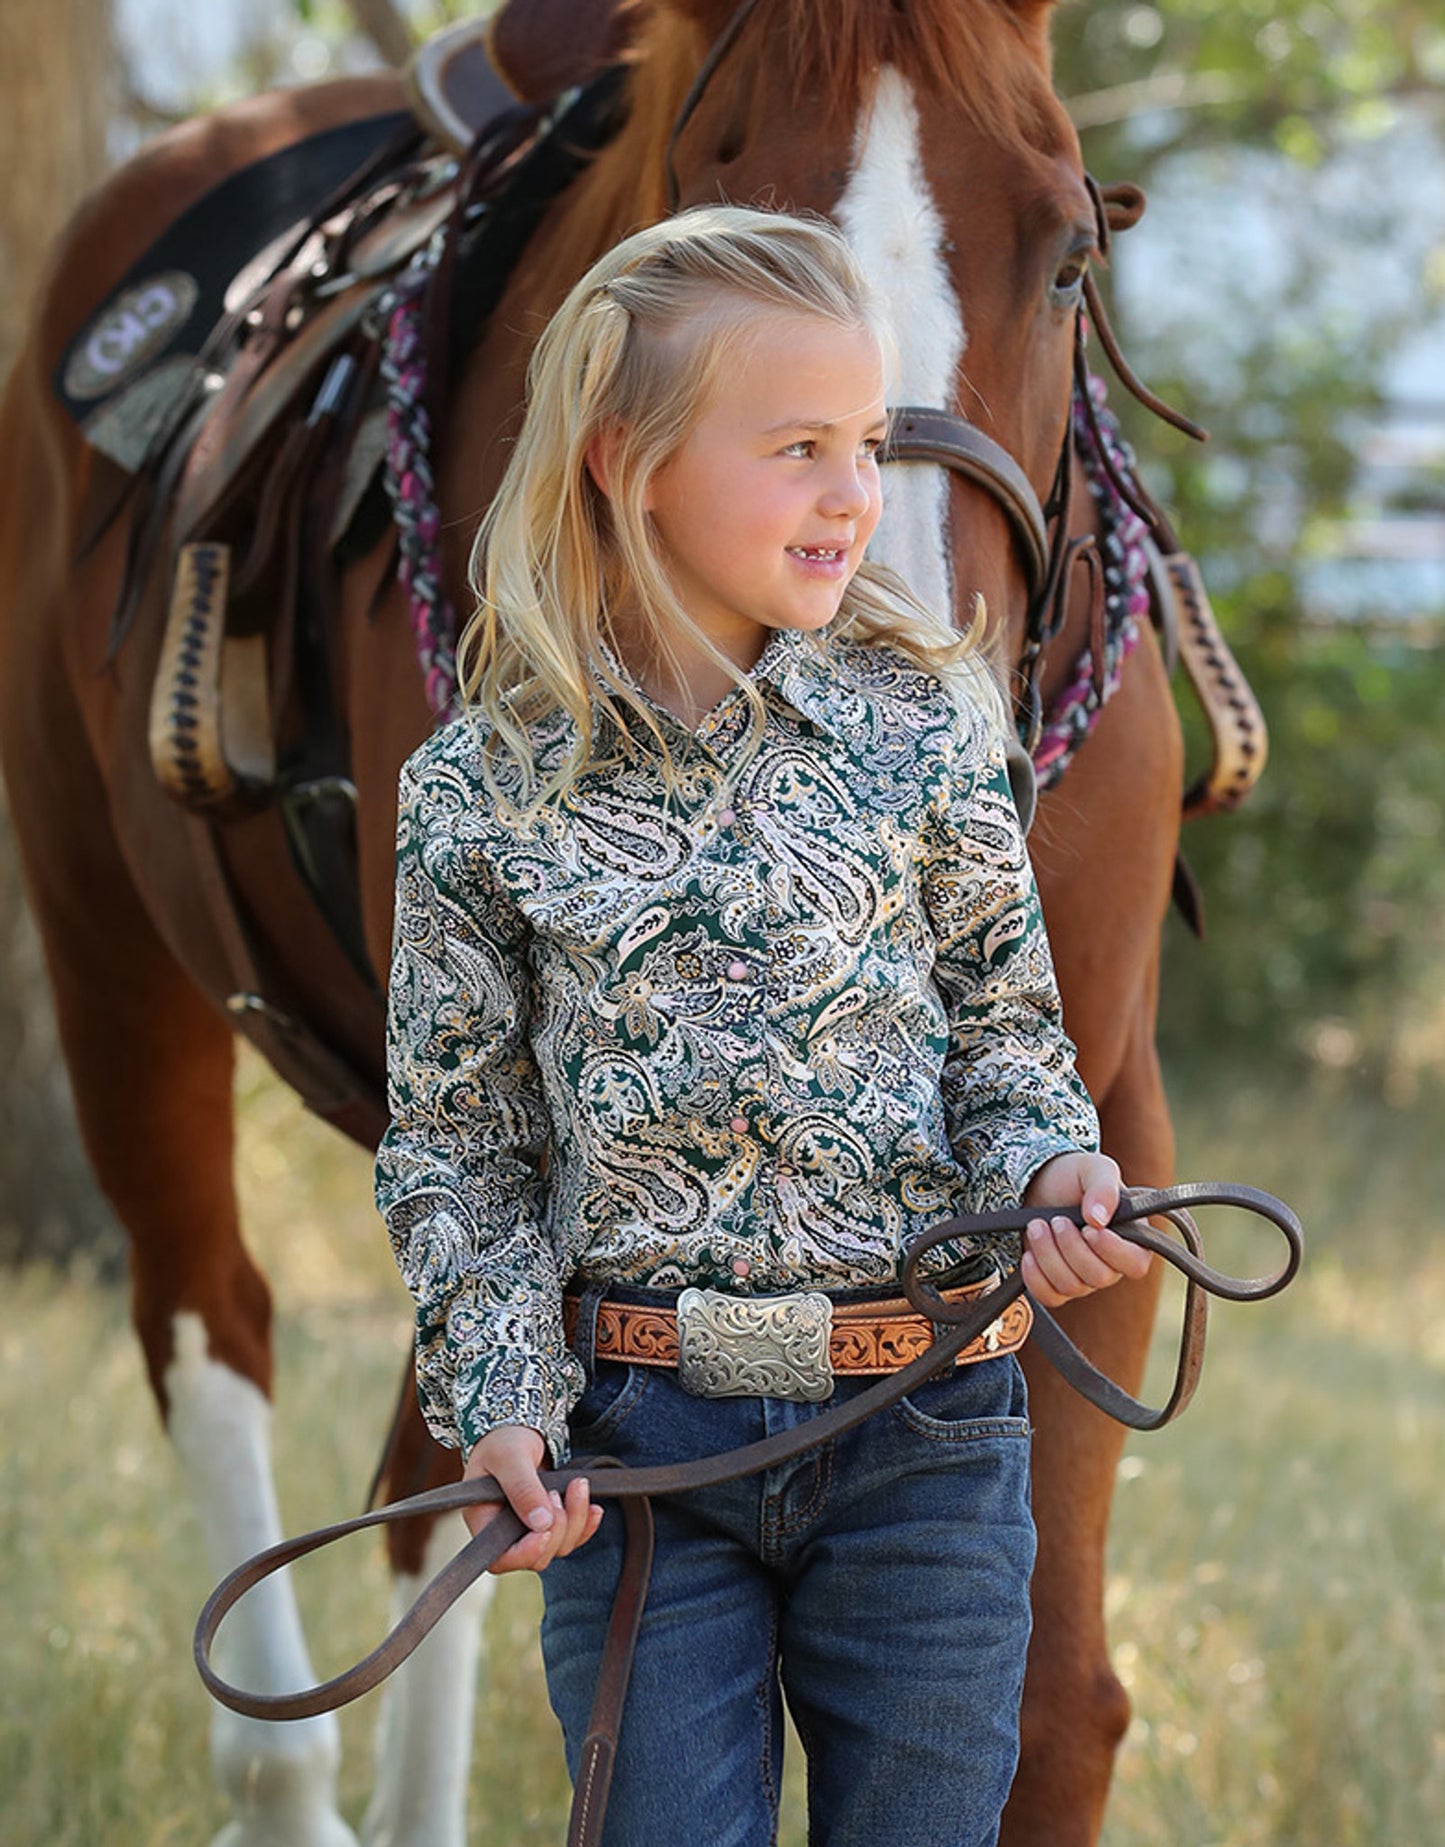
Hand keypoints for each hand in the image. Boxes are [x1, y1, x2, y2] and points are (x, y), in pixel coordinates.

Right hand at [461, 1425, 602, 1572]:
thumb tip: (540, 1522)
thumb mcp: (510, 1457)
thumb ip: (523, 1487)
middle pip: (537, 1556)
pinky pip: (573, 1536)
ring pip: (559, 1547)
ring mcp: (529, 1529)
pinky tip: (593, 1506)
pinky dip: (586, 1523)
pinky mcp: (551, 1522)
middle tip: (556, 1492)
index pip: (501, 1559)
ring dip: (576, 1520)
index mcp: (484, 1521)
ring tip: (577, 1485)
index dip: (526, 1553)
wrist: (519, 1428)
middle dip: (558, 1528)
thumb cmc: (504, 1440)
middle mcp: (505, 1532)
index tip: (544, 1531)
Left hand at [1019, 1151, 1150, 1307]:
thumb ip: (1104, 1187)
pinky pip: (1049, 1296)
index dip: (1112, 1251)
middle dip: (1071, 1247)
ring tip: (1037, 1225)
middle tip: (1056, 1220)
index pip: (1135, 1263)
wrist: (1039, 1183)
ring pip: (1071, 1287)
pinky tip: (1028, 1254)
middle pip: (1099, 1278)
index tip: (1090, 1229)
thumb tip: (1099, 1218)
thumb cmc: (1074, 1175)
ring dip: (1048, 1255)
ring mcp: (1083, 1277)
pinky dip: (1035, 1277)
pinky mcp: (1056, 1283)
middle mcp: (1111, 1263)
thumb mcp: (1093, 1168)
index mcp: (1131, 1238)